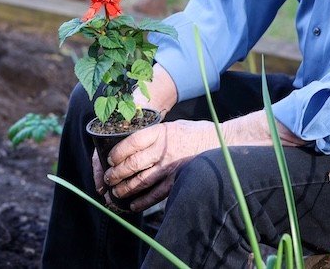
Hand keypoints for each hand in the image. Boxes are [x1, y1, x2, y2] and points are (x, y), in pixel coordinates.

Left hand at [100, 120, 217, 211]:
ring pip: (140, 181)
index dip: (116, 153)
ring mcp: (170, 167)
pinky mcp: (177, 180)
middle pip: (132, 164)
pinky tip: (133, 205)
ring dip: (124, 189)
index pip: (131, 143)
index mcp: (160, 132)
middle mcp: (163, 150)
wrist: (220, 143)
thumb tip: (131, 142)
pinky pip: (156, 195)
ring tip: (116, 193)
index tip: (109, 159)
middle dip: (115, 174)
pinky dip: (142, 202)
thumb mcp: (172, 125)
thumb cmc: (195, 132)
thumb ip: (154, 134)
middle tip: (108, 179)